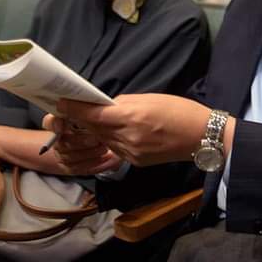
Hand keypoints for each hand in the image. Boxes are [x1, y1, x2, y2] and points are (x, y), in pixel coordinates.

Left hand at [43, 94, 213, 166]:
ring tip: (87, 119)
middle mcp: (127, 137)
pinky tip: (111, 132)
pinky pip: (114, 149)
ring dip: (94, 130)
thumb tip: (105, 105)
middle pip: (94, 128)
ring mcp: (131, 153)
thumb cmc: (180, 111)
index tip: (59, 103)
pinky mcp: (135, 162)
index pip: (94, 114)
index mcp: (131, 117)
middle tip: (65, 109)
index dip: (74, 109)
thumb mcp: (151, 99)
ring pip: (102, 140)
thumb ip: (124, 103)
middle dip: (80, 119)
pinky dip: (109, 139)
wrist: (202, 137)